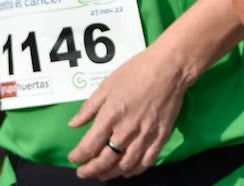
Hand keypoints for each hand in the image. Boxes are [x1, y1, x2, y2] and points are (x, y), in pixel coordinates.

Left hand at [64, 44, 189, 178]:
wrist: (169, 68)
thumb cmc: (136, 72)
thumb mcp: (107, 85)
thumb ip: (89, 107)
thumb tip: (73, 124)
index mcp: (110, 116)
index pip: (89, 146)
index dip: (78, 156)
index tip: (74, 158)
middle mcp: (126, 130)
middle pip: (105, 160)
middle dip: (91, 170)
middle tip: (83, 172)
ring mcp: (145, 135)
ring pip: (125, 165)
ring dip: (111, 173)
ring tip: (103, 175)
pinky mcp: (161, 137)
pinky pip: (146, 161)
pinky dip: (135, 170)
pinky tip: (128, 171)